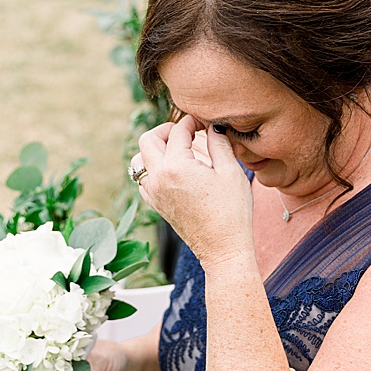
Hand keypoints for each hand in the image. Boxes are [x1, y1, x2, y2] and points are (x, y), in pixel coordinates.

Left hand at [131, 117, 255, 269]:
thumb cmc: (232, 212)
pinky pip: (143, 180)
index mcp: (176, 166)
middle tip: (186, 131)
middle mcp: (158, 178)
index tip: (203, 122)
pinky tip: (174, 171)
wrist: (223, 248)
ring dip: (154, 150)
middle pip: (147, 140)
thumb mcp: (231, 172)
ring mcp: (153, 193)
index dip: (192, 122)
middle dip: (166, 130)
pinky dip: (153, 169)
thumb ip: (219, 144)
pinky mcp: (155, 205)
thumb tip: (213, 127)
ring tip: (177, 150)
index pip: (178, 132)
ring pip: (139, 160)